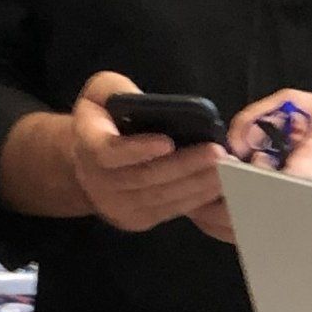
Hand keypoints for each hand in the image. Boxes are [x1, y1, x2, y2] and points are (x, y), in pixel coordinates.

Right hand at [69, 71, 228, 235]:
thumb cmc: (102, 117)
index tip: (168, 141)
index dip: (138, 149)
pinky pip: (167, 212)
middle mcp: (96, 181)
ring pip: (159, 198)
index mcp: (87, 144)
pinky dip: (194, 200)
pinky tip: (216, 186)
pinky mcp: (134, 220)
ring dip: (195, 184)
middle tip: (217, 153)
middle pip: (143, 178)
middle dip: (184, 166)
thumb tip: (150, 104)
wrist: (86, 160)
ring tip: (226, 170)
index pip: (109, 152)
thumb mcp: (101, 92)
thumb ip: (119, 91)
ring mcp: (115, 206)